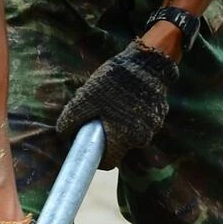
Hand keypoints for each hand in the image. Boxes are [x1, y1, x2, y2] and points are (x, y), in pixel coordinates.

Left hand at [57, 40, 178, 168]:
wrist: (148, 61)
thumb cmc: (116, 81)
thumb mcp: (87, 98)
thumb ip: (72, 118)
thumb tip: (62, 133)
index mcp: (124, 138)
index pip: (108, 162)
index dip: (97, 158)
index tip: (90, 147)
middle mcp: (142, 138)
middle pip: (120, 147)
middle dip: (109, 137)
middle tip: (100, 118)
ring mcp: (154, 126)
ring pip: (132, 133)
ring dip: (122, 124)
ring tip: (114, 103)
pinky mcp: (160, 113)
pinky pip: (143, 121)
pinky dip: (134, 115)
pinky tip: (128, 97)